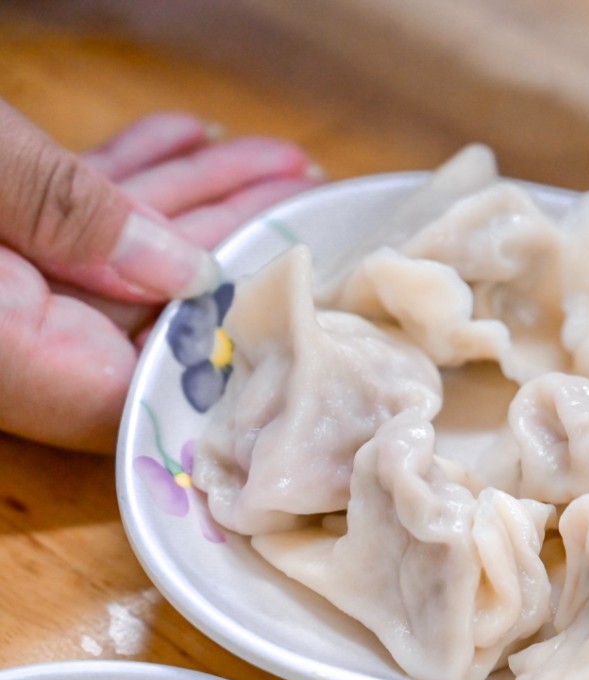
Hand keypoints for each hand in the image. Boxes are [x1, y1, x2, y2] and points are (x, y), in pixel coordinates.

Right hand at [0, 107, 318, 451]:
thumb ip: (74, 220)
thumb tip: (189, 269)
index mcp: (18, 354)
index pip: (154, 382)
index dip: (238, 342)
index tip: (306, 290)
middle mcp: (13, 339)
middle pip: (154, 303)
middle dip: (235, 238)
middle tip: (307, 194)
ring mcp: (3, 287)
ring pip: (118, 250)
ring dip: (195, 196)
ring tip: (273, 157)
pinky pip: (70, 220)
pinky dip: (128, 178)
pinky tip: (186, 135)